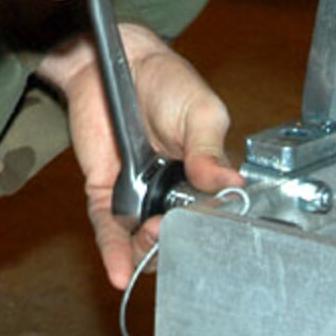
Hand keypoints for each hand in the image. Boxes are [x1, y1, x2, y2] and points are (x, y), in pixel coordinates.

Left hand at [40, 23, 239, 288]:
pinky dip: (113, 252)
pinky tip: (120, 272)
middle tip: (169, 230)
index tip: (202, 229)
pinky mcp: (105, 194)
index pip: (212, 216)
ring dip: (146, 253)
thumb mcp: (201, 111)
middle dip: (175, 245)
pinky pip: (108, 229)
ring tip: (149, 242)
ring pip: (143, 243)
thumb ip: (210, 149)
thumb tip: (231, 185)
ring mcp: (139, 196)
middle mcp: (173, 193)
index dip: (207, 229)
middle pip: (178, 238)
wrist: (116, 62)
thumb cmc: (168, 81)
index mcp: (205, 176)